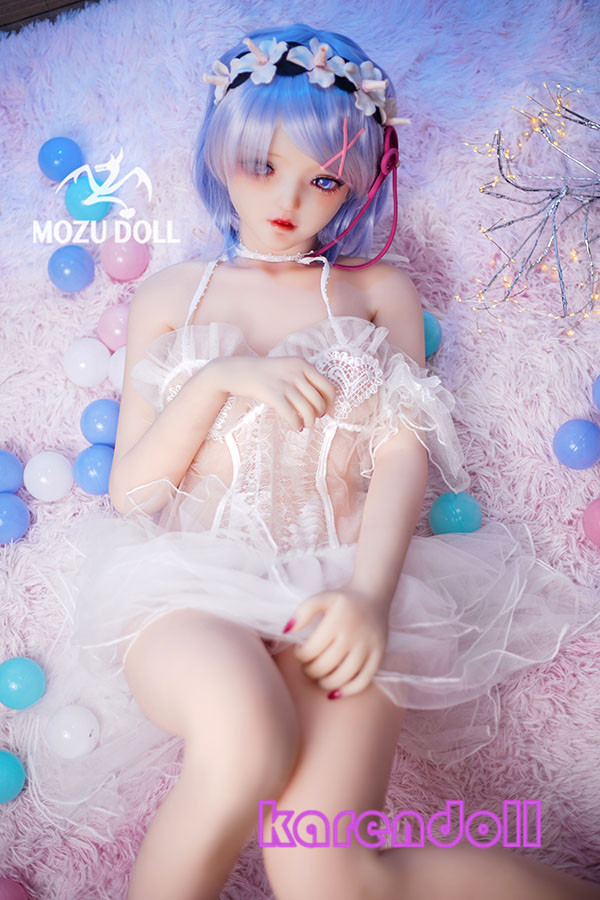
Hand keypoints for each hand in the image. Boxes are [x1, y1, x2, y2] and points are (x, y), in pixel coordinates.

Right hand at [207, 356, 335, 430]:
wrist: (237, 370)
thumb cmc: (264, 373)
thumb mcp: (287, 367)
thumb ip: (304, 379)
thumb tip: (322, 404)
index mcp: (303, 364)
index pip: (329, 387)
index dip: (329, 403)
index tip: (323, 410)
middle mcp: (296, 372)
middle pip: (320, 401)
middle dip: (319, 414)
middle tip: (311, 418)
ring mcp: (284, 383)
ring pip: (308, 410)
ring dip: (309, 422)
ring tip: (304, 425)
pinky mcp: (273, 394)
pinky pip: (292, 415)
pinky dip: (296, 424)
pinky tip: (295, 426)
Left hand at [285, 586, 388, 697]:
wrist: (374, 595)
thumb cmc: (343, 600)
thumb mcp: (322, 597)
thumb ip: (303, 612)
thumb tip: (287, 631)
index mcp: (336, 621)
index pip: (311, 651)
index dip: (300, 657)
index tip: (300, 653)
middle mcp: (353, 635)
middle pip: (325, 666)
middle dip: (310, 671)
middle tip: (307, 667)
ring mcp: (368, 646)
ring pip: (343, 677)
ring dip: (326, 683)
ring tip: (320, 678)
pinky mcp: (379, 655)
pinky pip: (364, 681)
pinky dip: (348, 690)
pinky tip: (336, 691)